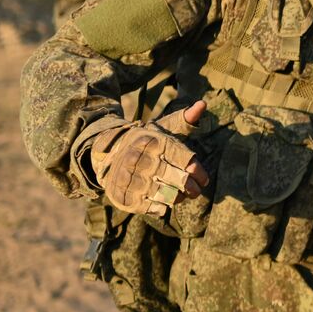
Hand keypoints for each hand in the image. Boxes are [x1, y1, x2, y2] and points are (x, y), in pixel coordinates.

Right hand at [93, 101, 209, 216]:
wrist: (108, 153)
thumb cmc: (146, 142)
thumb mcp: (163, 128)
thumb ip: (184, 119)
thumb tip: (203, 104)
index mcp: (154, 142)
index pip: (187, 161)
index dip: (199, 173)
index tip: (203, 179)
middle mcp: (142, 159)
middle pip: (180, 180)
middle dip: (192, 188)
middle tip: (196, 191)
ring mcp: (131, 179)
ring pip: (167, 196)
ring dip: (179, 198)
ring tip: (181, 196)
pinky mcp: (123, 195)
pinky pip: (149, 208)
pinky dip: (161, 207)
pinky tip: (164, 202)